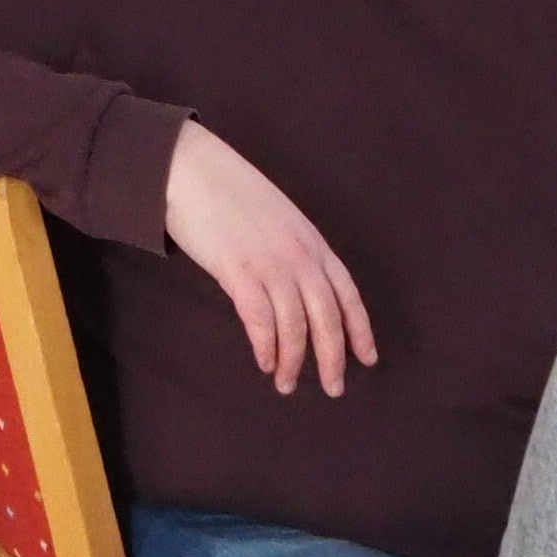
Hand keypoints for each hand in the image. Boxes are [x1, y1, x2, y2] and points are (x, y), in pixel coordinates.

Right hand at [159, 123, 375, 396]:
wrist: (189, 167)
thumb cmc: (227, 189)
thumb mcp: (276, 216)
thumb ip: (292, 247)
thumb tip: (297, 282)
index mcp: (311, 240)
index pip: (347, 293)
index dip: (360, 329)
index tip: (368, 358)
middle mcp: (298, 255)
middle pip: (326, 317)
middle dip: (332, 357)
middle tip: (333, 388)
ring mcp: (270, 263)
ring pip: (295, 326)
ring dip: (293, 361)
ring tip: (286, 384)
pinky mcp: (238, 272)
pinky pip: (260, 320)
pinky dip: (265, 346)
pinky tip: (263, 362)